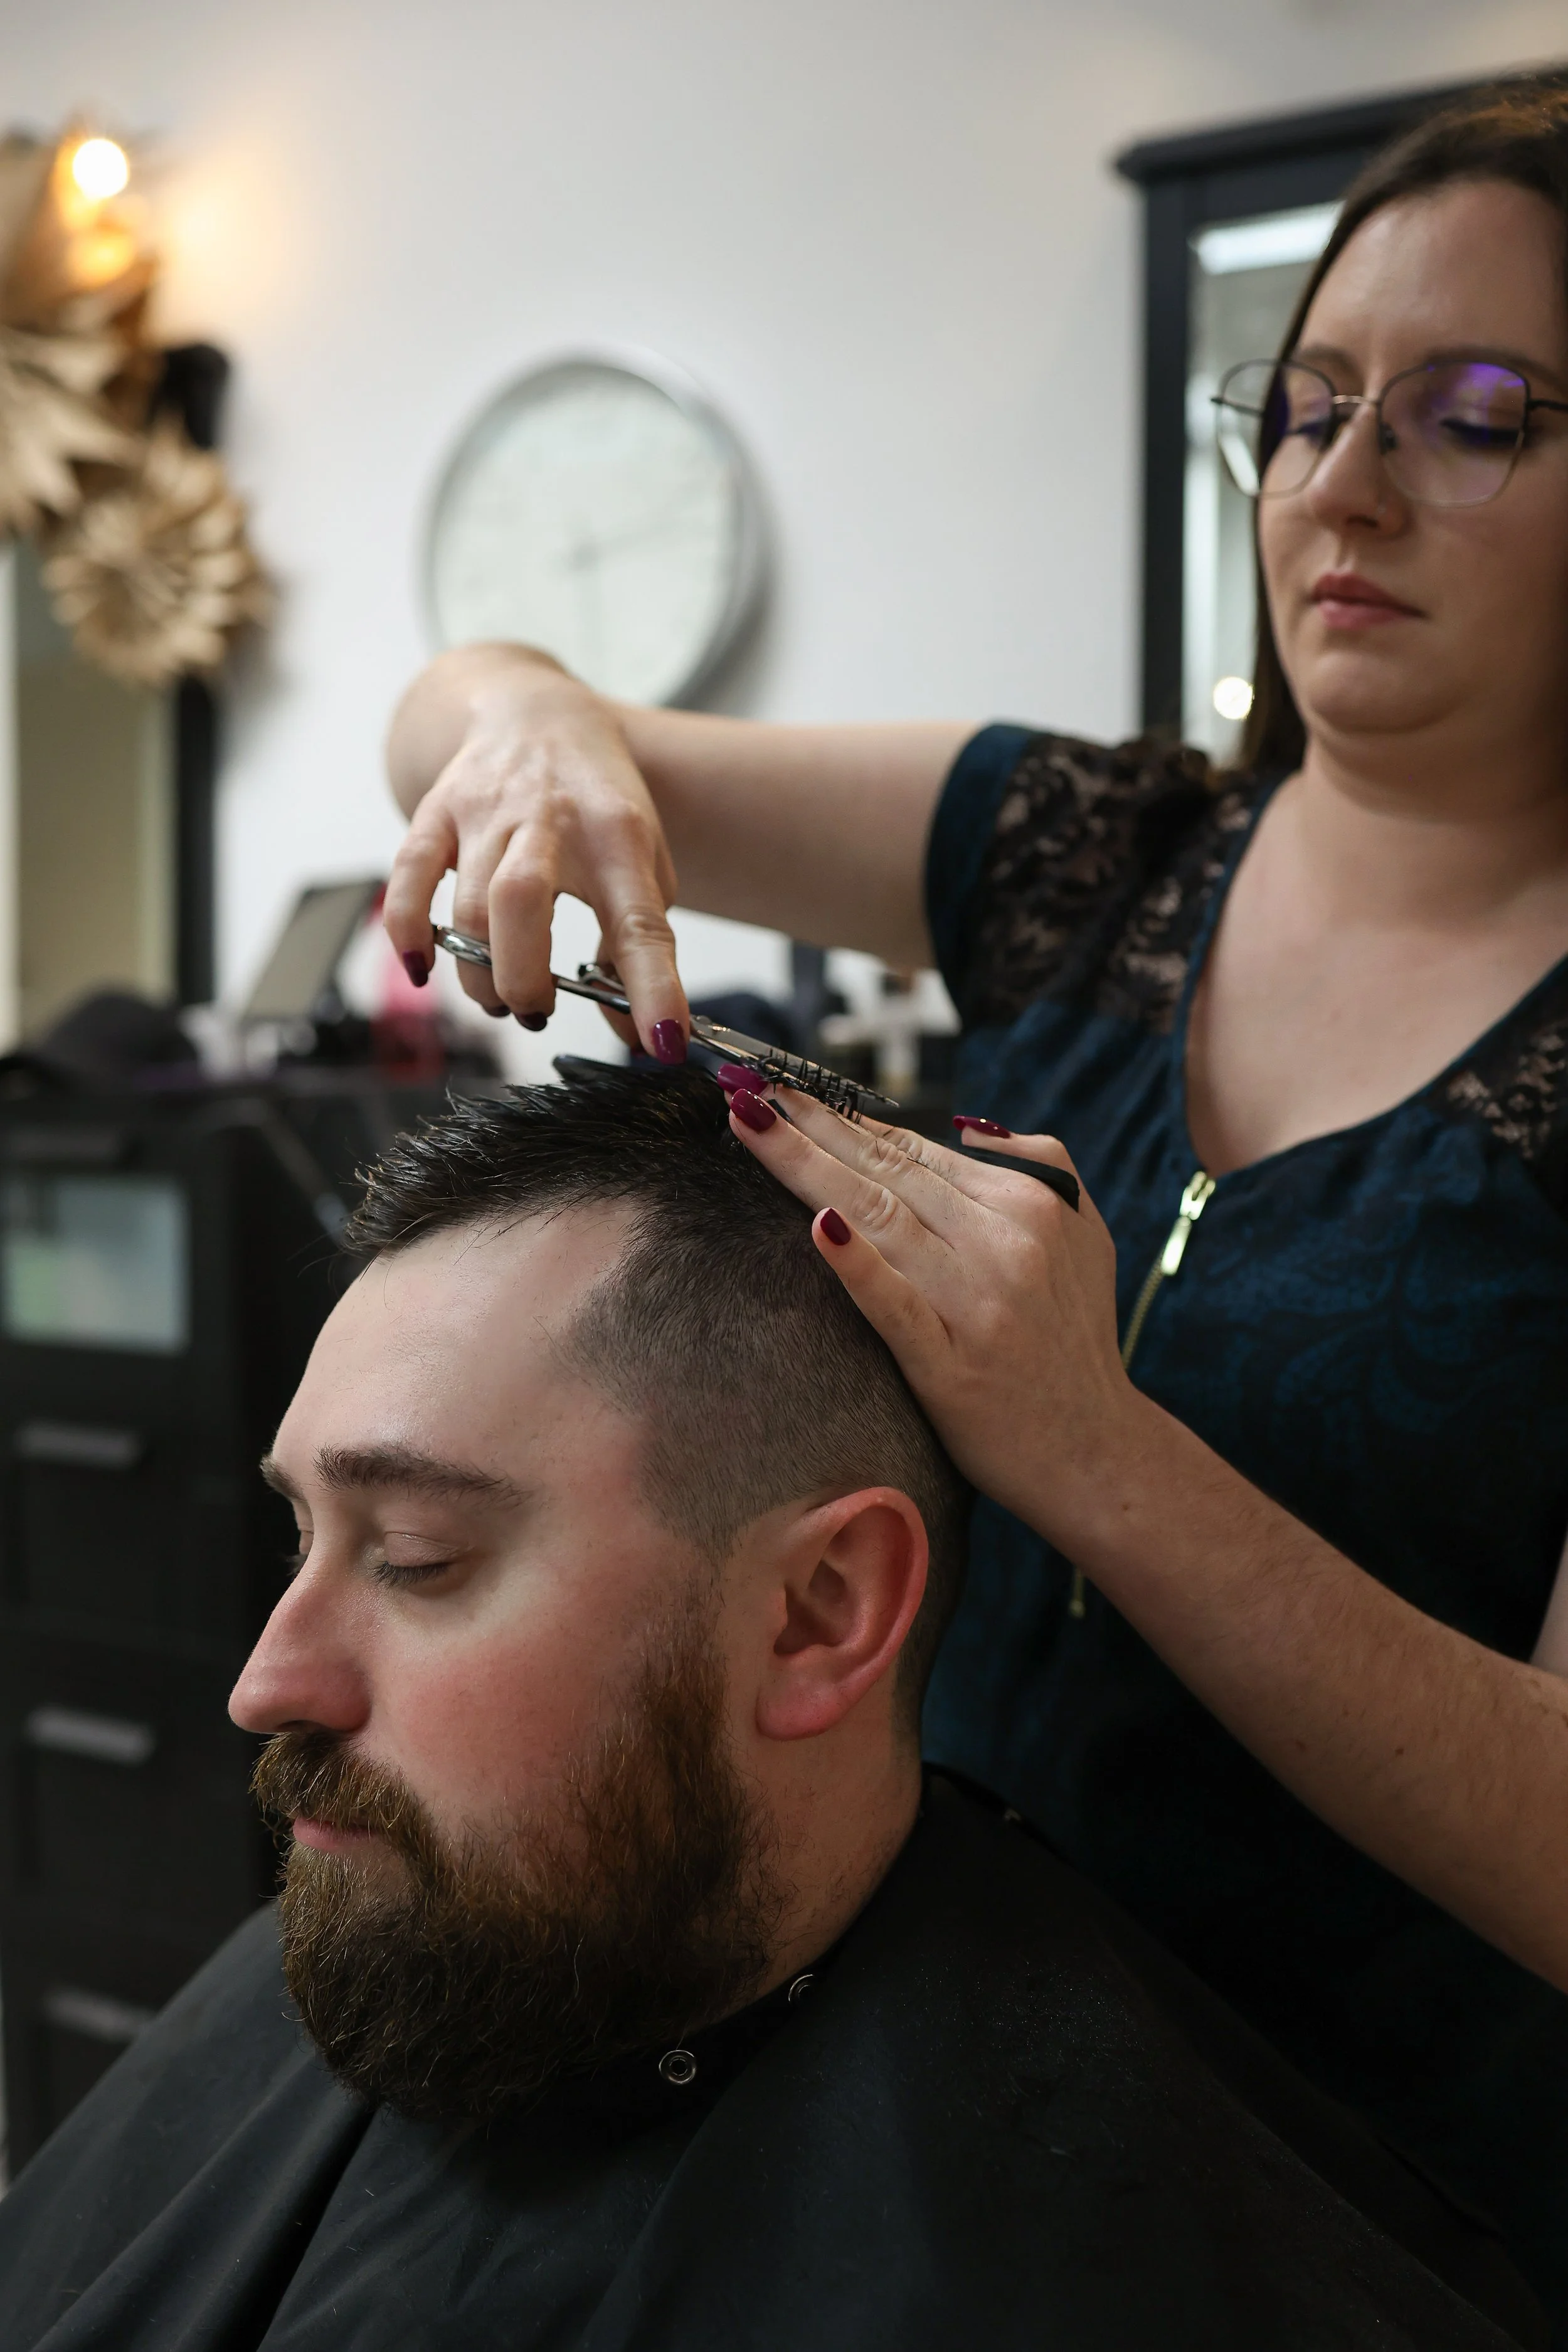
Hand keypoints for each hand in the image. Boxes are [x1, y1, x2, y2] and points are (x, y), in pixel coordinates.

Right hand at [382, 651, 688, 1061]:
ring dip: (480, 974)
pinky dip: (409, 931)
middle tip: (538, 1010)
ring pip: (467, 906)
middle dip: (525, 978)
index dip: (653, 989)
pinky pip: (409, 876)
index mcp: (618, 836)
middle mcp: (549, 818)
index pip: (640, 923)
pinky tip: (425, 967)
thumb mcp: (642, 863)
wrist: (536, 714)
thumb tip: (635, 1034)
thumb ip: (640, 946)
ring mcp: (486, 811)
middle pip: (522, 903)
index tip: (663, 1044)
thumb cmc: (596, 802)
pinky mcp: (437, 811)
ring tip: (502, 998)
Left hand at [726, 1087, 1140, 1547]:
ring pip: (879, 1217)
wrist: (1095, 1452)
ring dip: (806, 1166)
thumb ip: (1041, 1165)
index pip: (916, 1149)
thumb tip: (965, 1124)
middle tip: (748, 1086)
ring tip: (751, 1125)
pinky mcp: (951, 1366)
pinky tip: (817, 1225)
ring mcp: (977, 1304)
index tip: (789, 1088)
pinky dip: (857, 1264)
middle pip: (887, 1170)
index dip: (846, 1116)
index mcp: (1029, 1205)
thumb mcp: (1088, 1235)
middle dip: (811, 1124)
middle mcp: (1005, 1243)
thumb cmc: (1076, 1340)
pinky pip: (894, 1303)